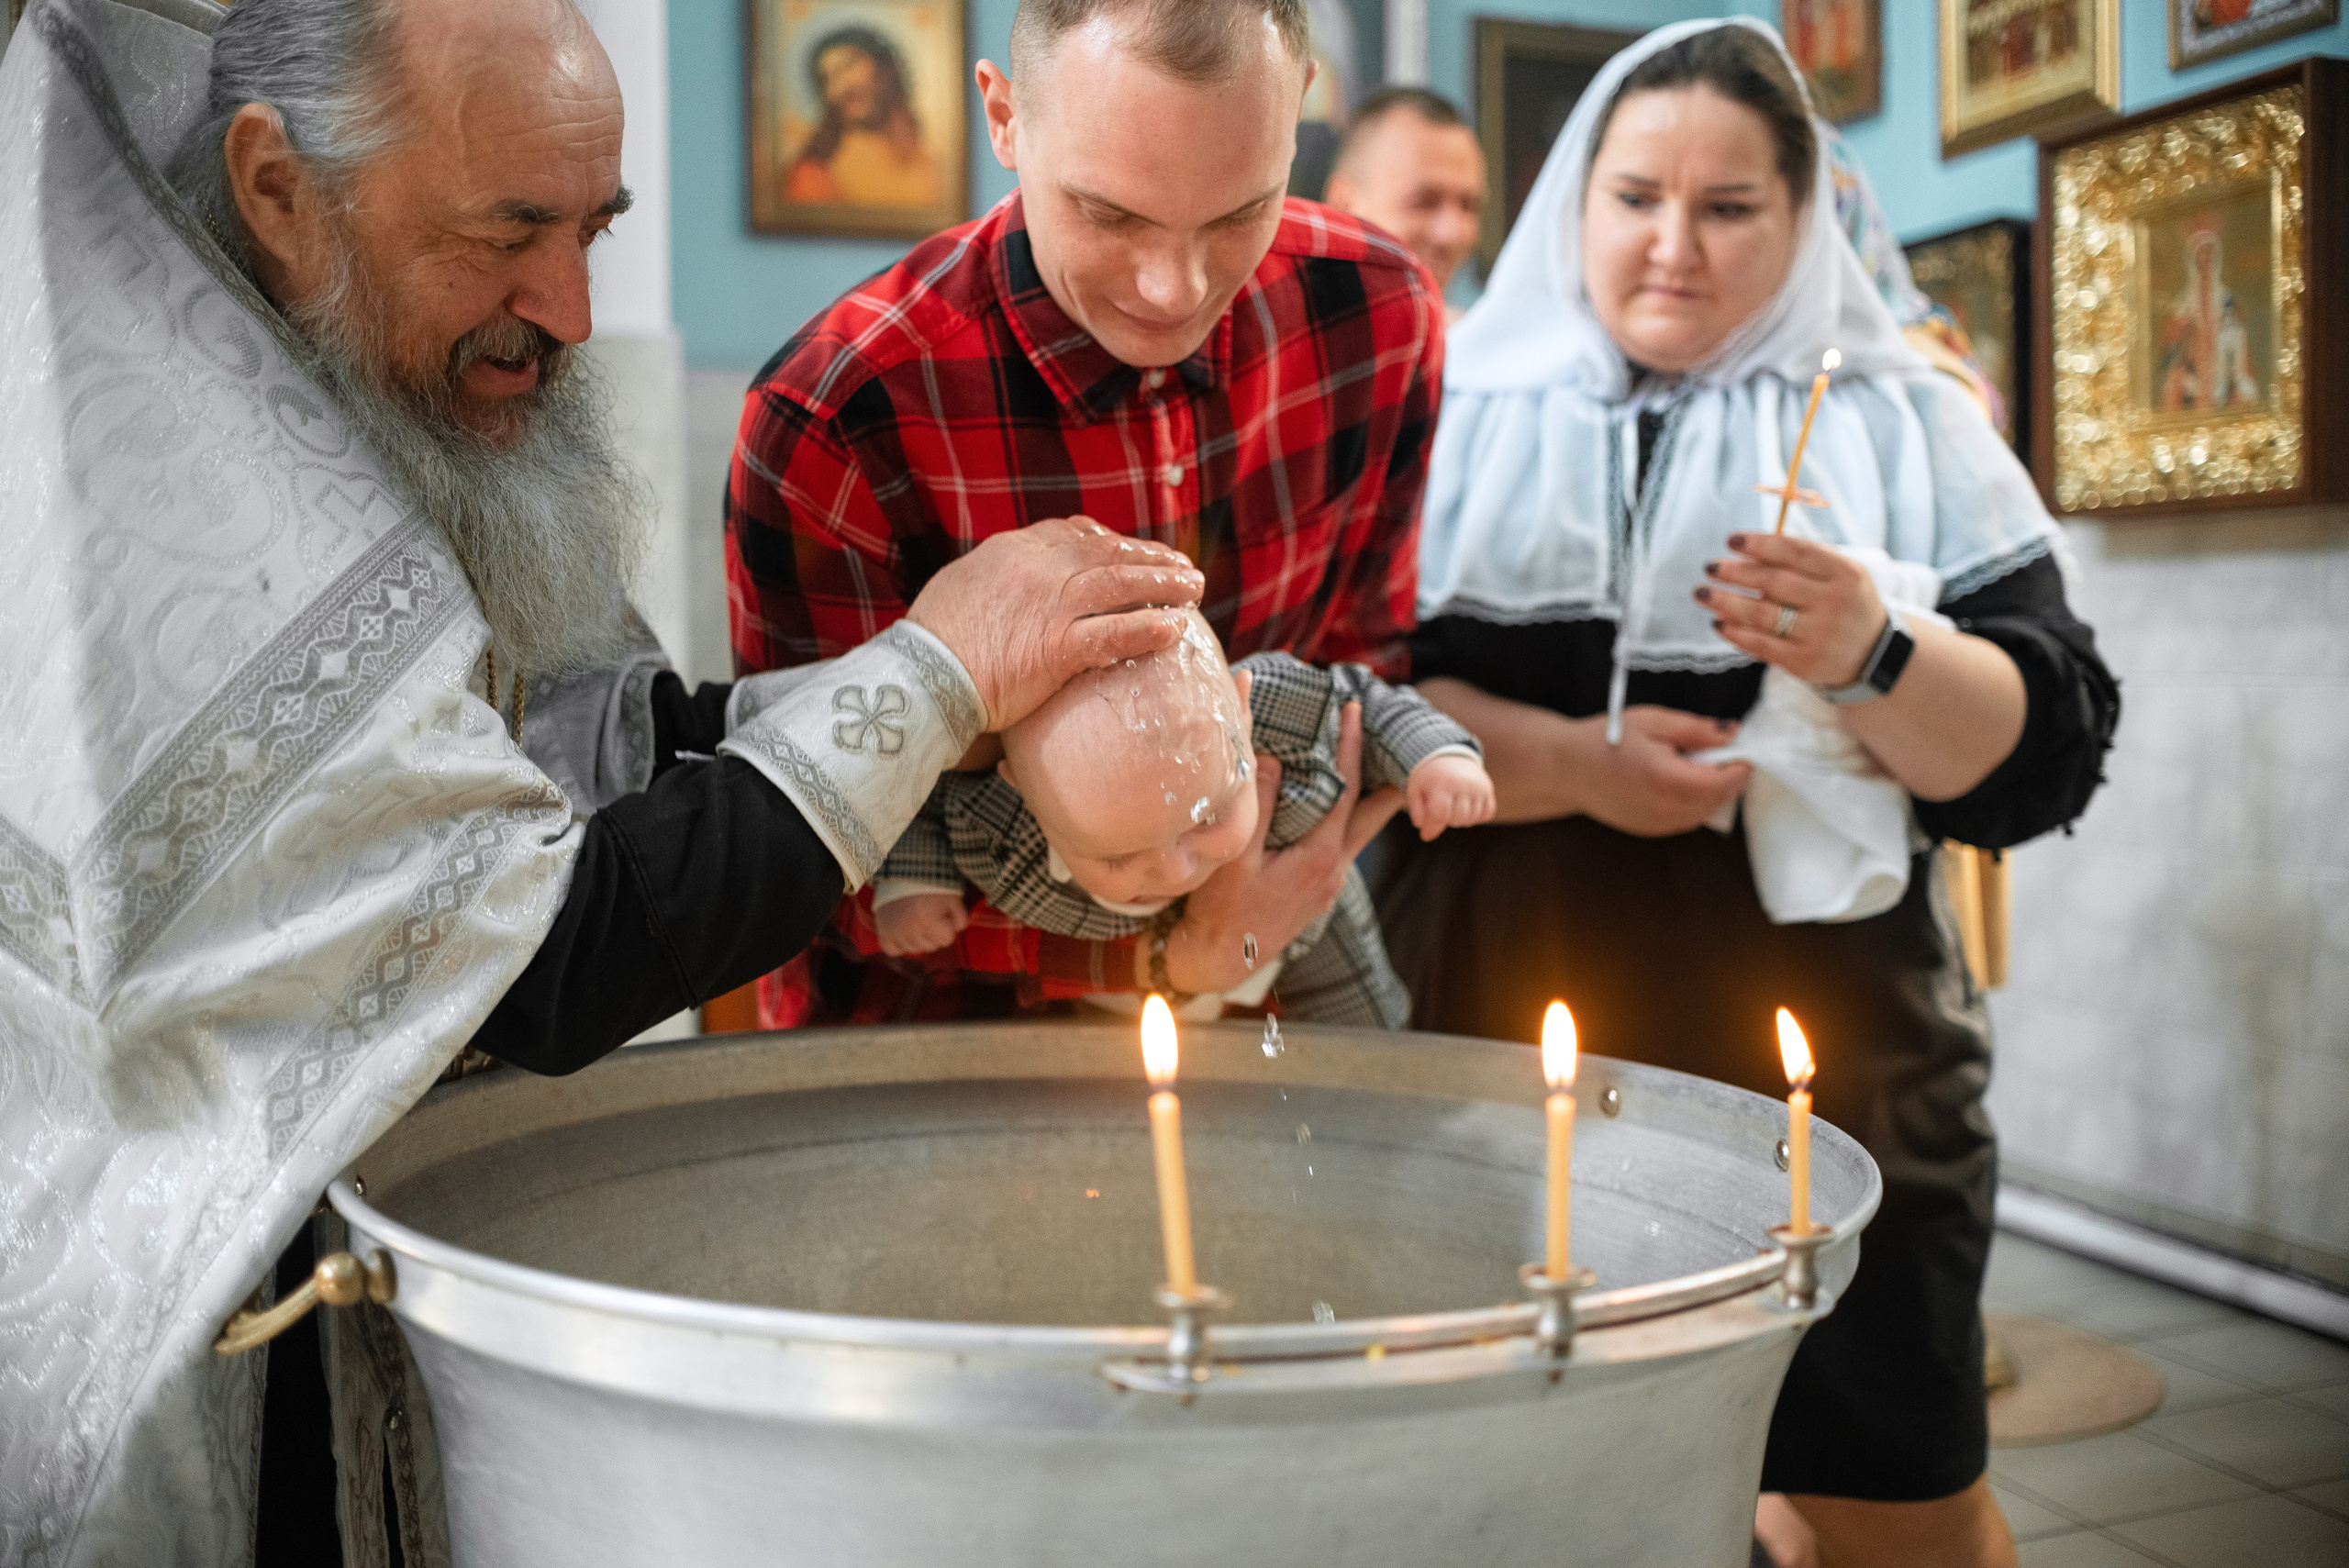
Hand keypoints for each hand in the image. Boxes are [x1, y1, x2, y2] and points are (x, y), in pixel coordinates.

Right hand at [875, 892, 967, 956]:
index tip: (942, 914)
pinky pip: (893, 950)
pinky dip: (899, 944)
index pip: (947, 940)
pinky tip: (904, 931)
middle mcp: (909, 928)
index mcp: (927, 919)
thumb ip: (960, 920)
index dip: (948, 927)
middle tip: (929, 914)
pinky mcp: (882, 931)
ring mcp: (894, 931)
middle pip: (931, 947)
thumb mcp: (953, 899)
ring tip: (917, 919)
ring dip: (918, 939)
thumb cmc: (933, 885)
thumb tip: (955, 933)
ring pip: (914, 950)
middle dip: (934, 933)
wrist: (905, 873)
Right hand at [904, 517, 1205, 729]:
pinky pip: (1116, 633)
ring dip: (1165, 584)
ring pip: (1122, 585)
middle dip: (1151, 557)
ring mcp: (1051, 605)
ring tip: (1194, 589)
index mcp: (1013, 550)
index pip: (1074, 534)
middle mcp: (1038, 568)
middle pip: (1108, 553)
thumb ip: (994, 578)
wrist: (921, 677)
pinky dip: (1150, 628)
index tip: (1131, 549)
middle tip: (1180, 565)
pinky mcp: (1059, 645)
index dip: (1111, 541)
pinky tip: (1176, 630)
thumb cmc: (933, 643)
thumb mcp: (960, 588)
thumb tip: (1008, 583)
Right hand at [1147, 703, 1404, 994]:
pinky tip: (1328, 805)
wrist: (1220, 959)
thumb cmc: (1224, 910)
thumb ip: (1259, 807)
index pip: (1346, 790)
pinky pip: (1339, 844)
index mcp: (1320, 857)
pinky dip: (1342, 817)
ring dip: (1365, 797)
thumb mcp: (1236, 855)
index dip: (1351, 747)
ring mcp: (1328, 883)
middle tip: (1385, 735)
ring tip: (1366, 764)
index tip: (1355, 712)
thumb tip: (1271, 757)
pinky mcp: (1316, 891)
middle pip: (1371, 813)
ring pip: (1358, 831)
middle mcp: (1333, 870)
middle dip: (1381, 773)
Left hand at [1405, 754, 1495, 840]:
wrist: (1449, 756)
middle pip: (1457, 819)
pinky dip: (1476, 816)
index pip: (1440, 815)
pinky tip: (1466, 806)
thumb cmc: (1430, 778)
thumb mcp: (1415, 791)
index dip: (1432, 828)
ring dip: (1460, 819)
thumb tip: (1426, 833)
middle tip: (1441, 811)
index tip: (1425, 834)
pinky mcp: (1489, 789)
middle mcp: (1464, 784)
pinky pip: (1486, 814)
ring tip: (1452, 807)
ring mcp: (1479, 786)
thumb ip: (1417, 812)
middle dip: (1446, 821)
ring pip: (1472, 819)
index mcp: (1442, 783)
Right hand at [1564, 706, 1750, 837]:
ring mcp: (1661, 825)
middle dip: (1728, 775)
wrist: (1566, 769)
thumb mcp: (1653, 721)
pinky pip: (1688, 819)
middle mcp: (1669, 810)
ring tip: (1691, 763)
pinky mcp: (1652, 830)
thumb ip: (1697, 729)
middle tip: (1714, 749)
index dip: (1741, 763)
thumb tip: (1732, 733)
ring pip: (1707, 812)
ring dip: (1711, 790)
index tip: (1737, 744)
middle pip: (1722, 799)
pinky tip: (1675, 780)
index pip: (1729, 781)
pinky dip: (1694, 801)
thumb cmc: (1606, 739)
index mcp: (1671, 780)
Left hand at [1696, 532, 1886, 687]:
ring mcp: (1818, 633)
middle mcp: (1833, 602)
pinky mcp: (1804, 661)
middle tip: (1710, 567)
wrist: (1872, 654)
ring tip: (1702, 593)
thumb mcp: (1841, 575)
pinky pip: (1761, 644)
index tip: (1732, 541)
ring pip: (1762, 613)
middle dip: (1735, 572)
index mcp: (1844, 573)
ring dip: (1725, 602)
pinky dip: (1736, 632)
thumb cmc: (1846, 604)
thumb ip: (1805, 559)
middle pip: (1773, 582)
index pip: (1795, 552)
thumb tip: (1751, 547)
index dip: (1760, 544)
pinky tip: (1718, 622)